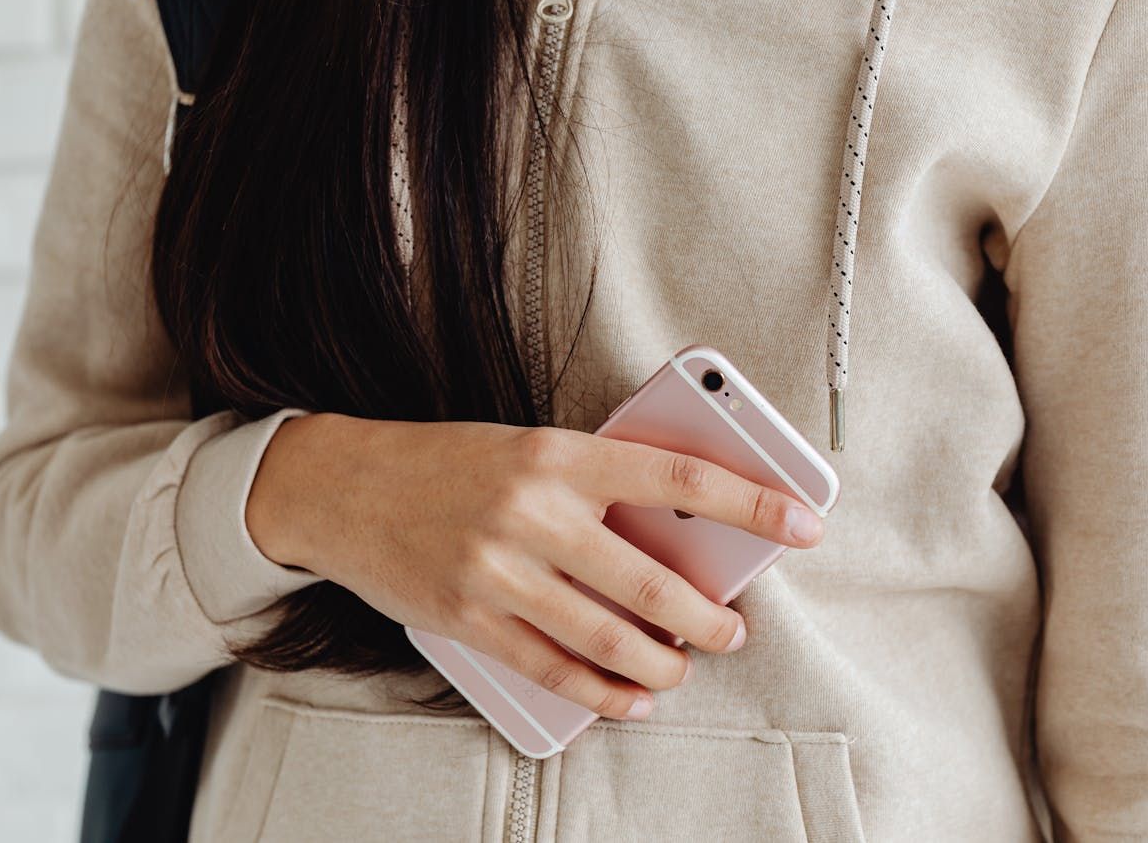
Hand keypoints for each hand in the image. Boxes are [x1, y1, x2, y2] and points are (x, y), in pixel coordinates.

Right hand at [246, 414, 824, 719]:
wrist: (343, 486)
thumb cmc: (448, 462)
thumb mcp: (527, 448)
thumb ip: (594, 484)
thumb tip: (673, 534)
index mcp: (559, 454)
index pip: (678, 477)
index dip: (751, 503)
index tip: (804, 521)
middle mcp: (534, 511)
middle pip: (650, 581)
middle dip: (709, 617)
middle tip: (734, 630)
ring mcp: (499, 570)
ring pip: (608, 637)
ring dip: (663, 663)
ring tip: (686, 666)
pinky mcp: (470, 619)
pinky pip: (554, 670)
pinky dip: (603, 694)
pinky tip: (631, 700)